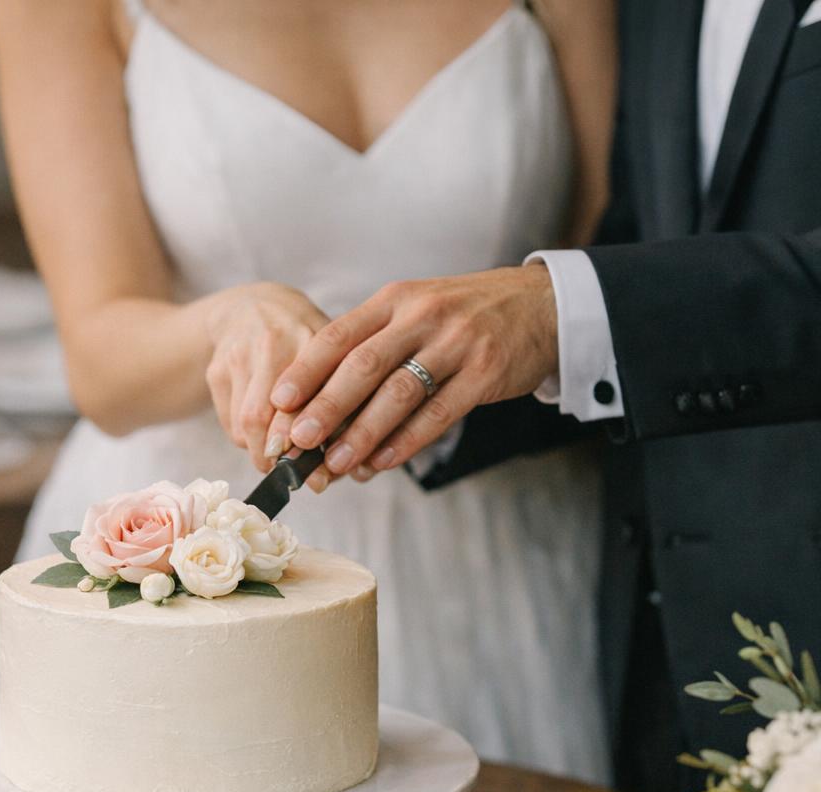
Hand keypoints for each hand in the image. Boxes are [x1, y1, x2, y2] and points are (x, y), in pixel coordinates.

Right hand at [202, 283, 331, 472]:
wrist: (253, 307)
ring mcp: (240, 353)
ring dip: (262, 453)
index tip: (320, 476)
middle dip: (282, 457)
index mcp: (314, 337)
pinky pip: (230, 421)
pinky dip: (246, 440)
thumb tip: (341, 468)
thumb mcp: (332, 358)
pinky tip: (259, 435)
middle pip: (268, 415)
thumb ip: (343, 404)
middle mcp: (275, 340)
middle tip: (294, 477)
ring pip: (246, 424)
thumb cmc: (305, 343)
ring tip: (277, 460)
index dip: (312, 443)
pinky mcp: (217, 368)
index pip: (311, 398)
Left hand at [268, 265, 558, 477]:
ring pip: (399, 393)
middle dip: (325, 407)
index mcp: (396, 299)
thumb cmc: (467, 314)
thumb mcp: (416, 308)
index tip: (278, 401)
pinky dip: (407, 441)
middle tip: (297, 441)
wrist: (541, 304)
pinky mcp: (486, 372)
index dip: (306, 370)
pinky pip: (439, 413)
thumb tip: (321, 394)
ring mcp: (456, 344)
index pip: (339, 335)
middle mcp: (423, 316)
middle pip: (362, 366)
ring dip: (363, 433)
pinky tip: (383, 461)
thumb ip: (375, 341)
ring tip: (336, 463)